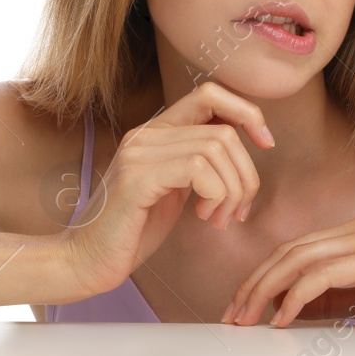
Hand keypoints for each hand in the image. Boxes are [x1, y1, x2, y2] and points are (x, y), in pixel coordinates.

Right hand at [63, 82, 274, 297]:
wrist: (87, 261)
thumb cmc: (133, 231)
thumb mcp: (175, 189)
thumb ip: (198, 165)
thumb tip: (241, 152)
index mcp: (157, 132)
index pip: (210, 94)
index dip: (246, 111)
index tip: (266, 142)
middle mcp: (146, 134)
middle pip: (223, 130)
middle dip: (246, 174)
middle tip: (237, 210)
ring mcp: (139, 153)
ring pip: (216, 148)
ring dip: (232, 190)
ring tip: (219, 218)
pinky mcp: (138, 178)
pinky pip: (199, 169)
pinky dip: (216, 195)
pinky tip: (203, 216)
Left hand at [223, 214, 354, 329]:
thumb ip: (339, 299)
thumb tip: (294, 309)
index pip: (297, 250)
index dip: (263, 277)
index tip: (242, 306)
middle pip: (291, 251)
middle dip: (255, 283)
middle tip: (232, 314)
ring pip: (301, 259)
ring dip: (267, 290)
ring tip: (248, 317)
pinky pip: (326, 274)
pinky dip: (298, 295)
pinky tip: (284, 316)